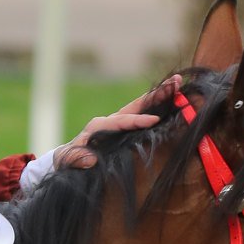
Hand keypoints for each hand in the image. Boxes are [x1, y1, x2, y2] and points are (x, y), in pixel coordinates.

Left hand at [52, 74, 183, 170]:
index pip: (121, 121)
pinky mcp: (123, 127)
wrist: (65, 158)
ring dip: (160, 96)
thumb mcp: (67, 159)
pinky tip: (172, 100)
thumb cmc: (66, 159)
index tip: (154, 120)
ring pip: (141, 106)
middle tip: (175, 82)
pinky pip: (141, 115)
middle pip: (136, 105)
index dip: (137, 121)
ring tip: (178, 83)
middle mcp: (110, 120)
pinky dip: (156, 107)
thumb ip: (76, 158)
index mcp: (99, 126)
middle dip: (156, 95)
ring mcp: (117, 122)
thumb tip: (90, 160)